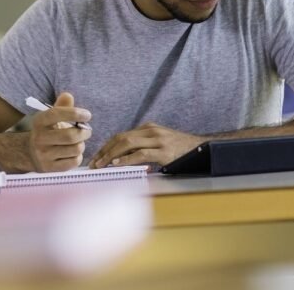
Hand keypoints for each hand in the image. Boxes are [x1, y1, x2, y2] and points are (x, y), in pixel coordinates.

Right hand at [28, 92, 91, 171]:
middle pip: (70, 136)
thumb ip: (61, 106)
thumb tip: (67, 96)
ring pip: (75, 149)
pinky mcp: (49, 168)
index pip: (55, 114)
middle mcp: (39, 139)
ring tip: (78, 142)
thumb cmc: (48, 130)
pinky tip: (73, 153)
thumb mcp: (51, 117)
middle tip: (87, 130)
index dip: (74, 113)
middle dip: (84, 132)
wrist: (30, 153)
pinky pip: (73, 162)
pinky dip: (78, 156)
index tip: (87, 115)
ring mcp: (43, 155)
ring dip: (82, 144)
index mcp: (39, 122)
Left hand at [89, 122, 204, 168]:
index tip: (95, 157)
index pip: (121, 135)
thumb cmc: (179, 149)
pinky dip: (126, 159)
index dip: (106, 146)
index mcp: (148, 128)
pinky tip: (116, 165)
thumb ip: (143, 147)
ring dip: (110, 155)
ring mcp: (158, 140)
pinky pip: (140, 154)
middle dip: (104, 151)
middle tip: (93, 163)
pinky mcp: (164, 152)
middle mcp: (151, 131)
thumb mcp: (159, 144)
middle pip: (121, 138)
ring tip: (100, 165)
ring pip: (127, 144)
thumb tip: (120, 159)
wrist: (201, 148)